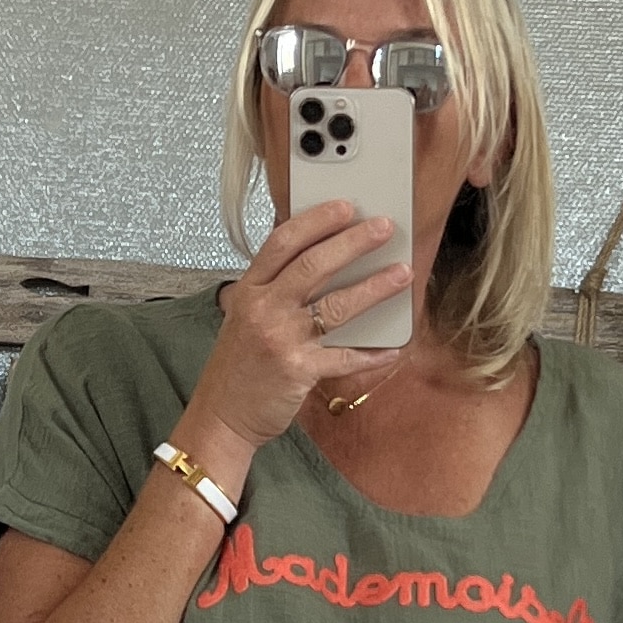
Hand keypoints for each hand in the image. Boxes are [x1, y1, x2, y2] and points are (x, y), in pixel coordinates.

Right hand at [186, 201, 415, 454]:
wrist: (221, 416)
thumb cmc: (237, 368)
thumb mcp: (243, 318)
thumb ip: (272, 291)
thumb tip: (318, 265)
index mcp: (248, 291)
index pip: (282, 243)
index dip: (316, 220)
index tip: (345, 206)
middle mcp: (263, 309)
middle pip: (313, 264)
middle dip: (353, 242)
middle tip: (382, 227)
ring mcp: (281, 339)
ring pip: (335, 305)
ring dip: (374, 287)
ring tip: (402, 273)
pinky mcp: (299, 370)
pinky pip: (345, 357)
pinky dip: (372, 354)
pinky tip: (394, 348)